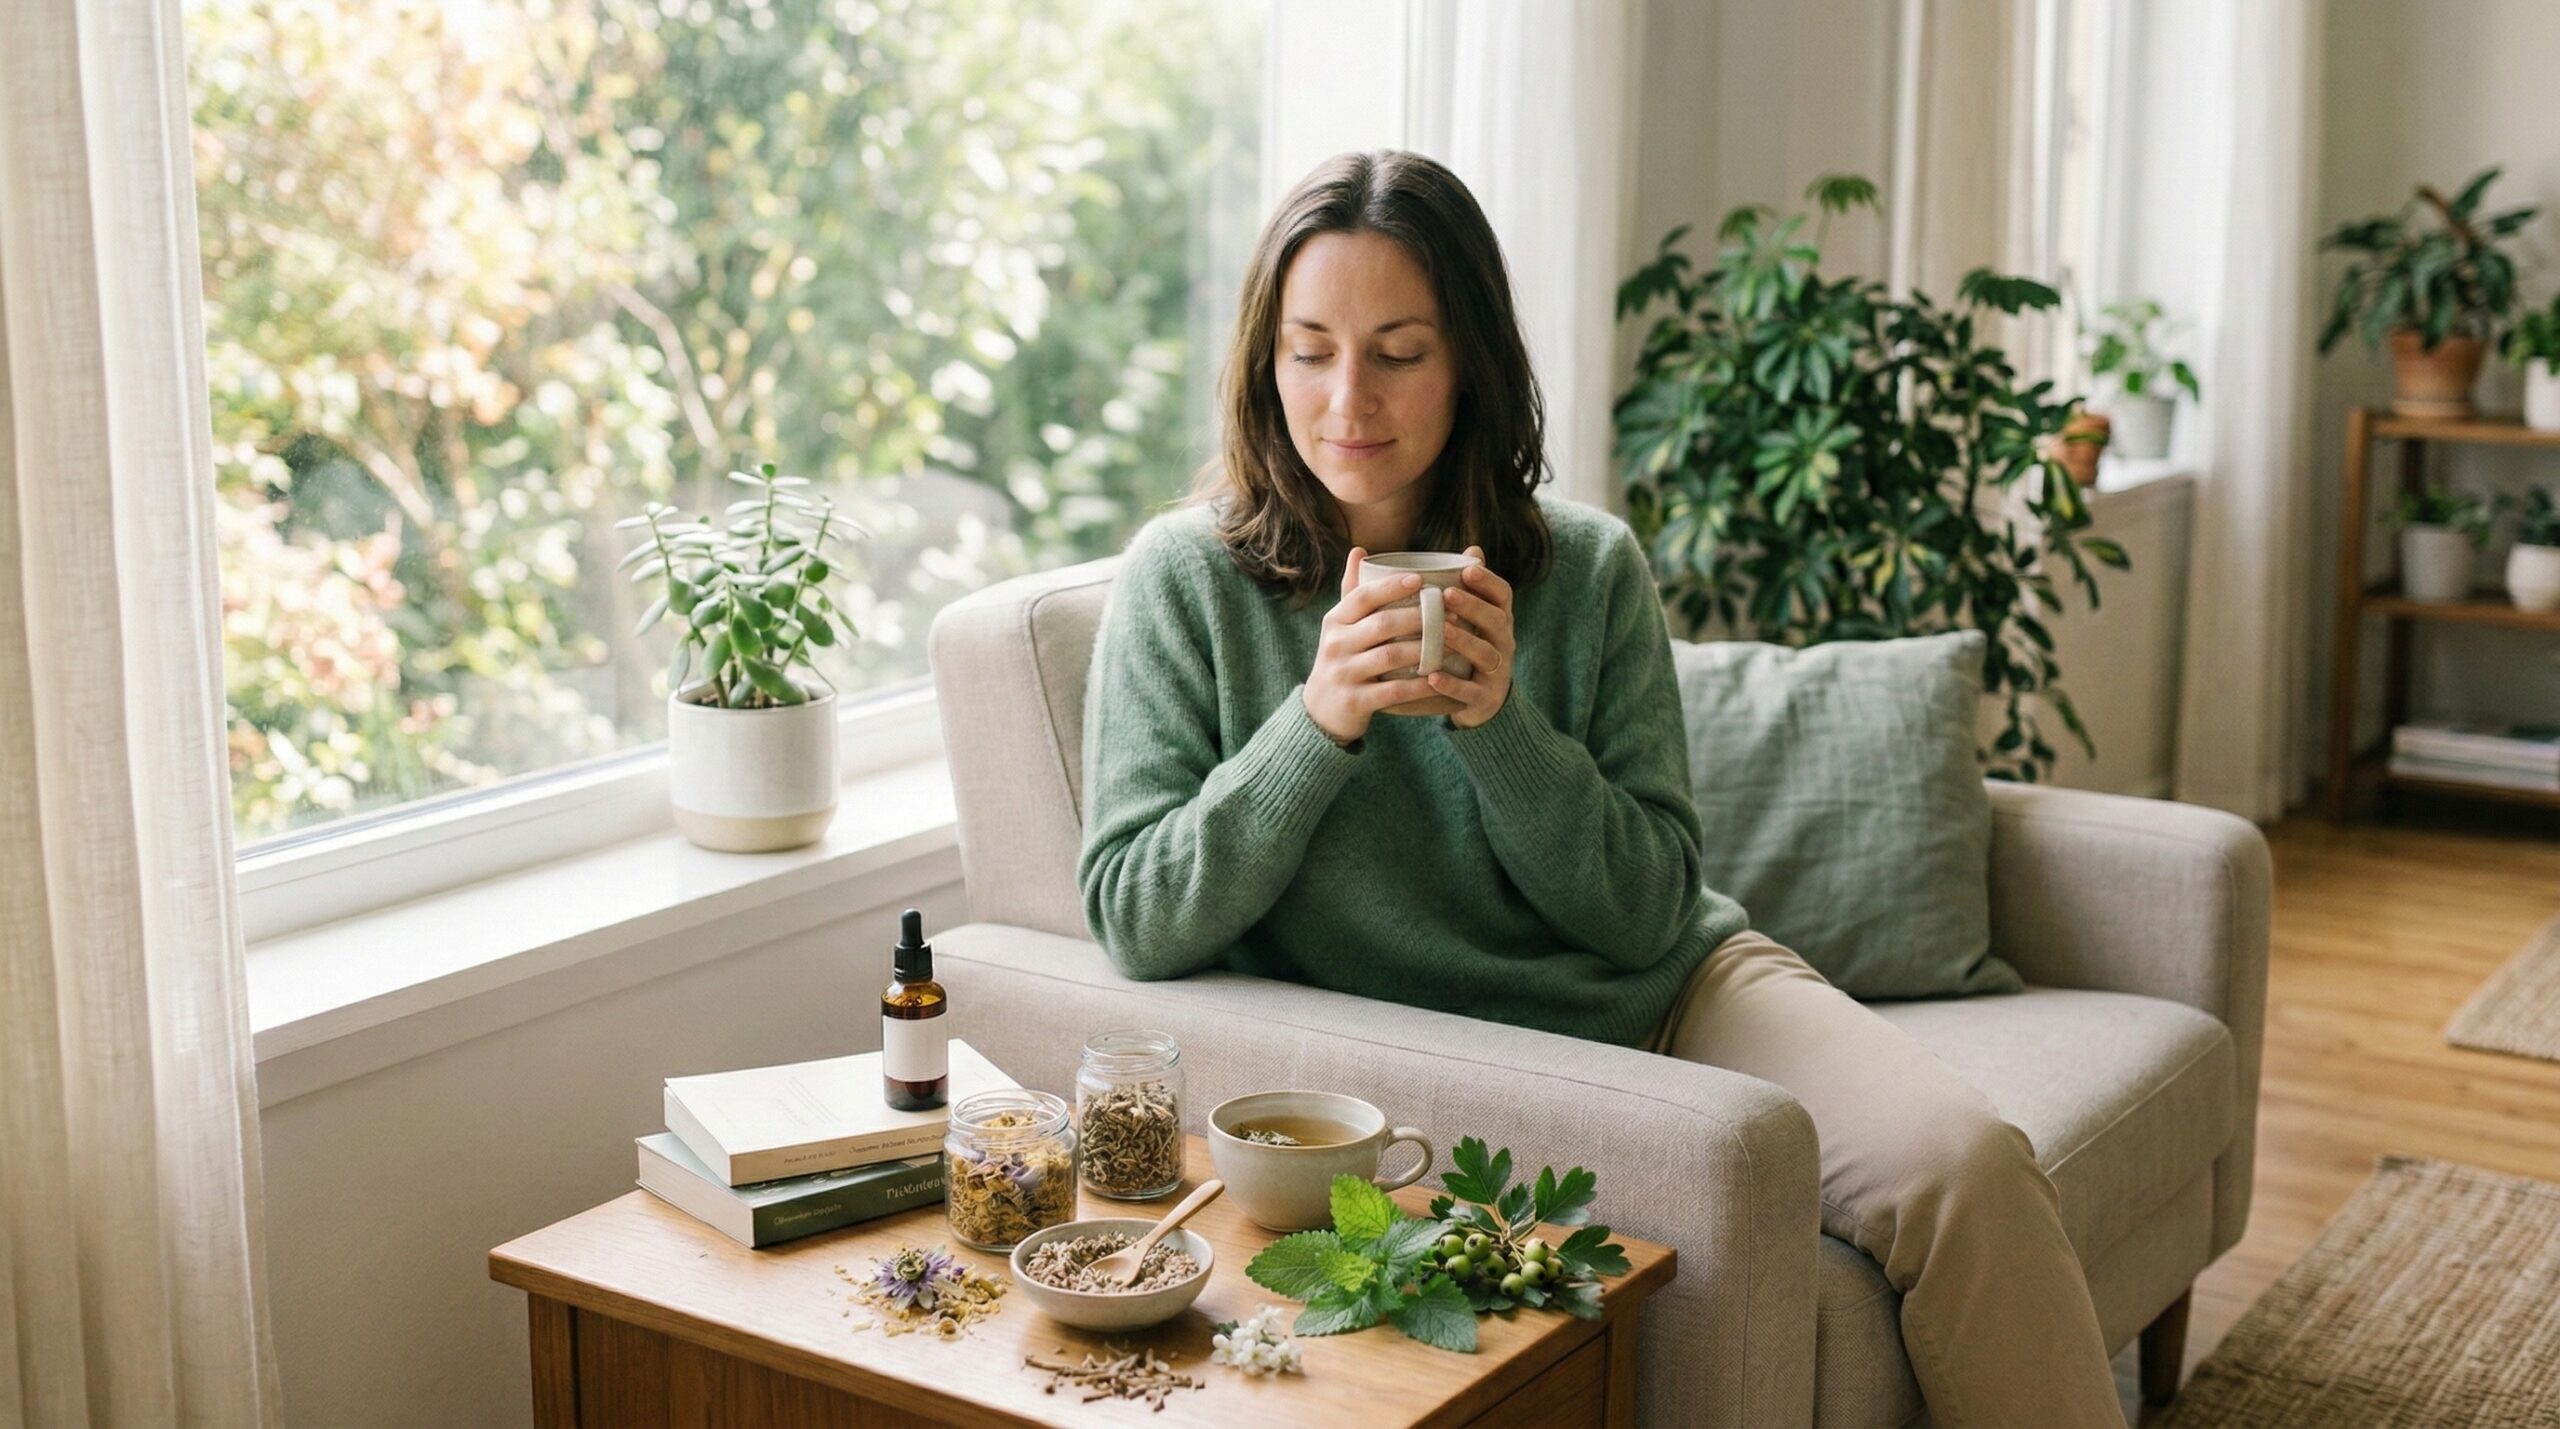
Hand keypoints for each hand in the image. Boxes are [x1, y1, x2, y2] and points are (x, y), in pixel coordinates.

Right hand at [1303, 547, 1438, 744]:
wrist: (1321, 711)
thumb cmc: (1341, 659)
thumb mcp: (1339, 627)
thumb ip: (1352, 592)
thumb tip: (1359, 549)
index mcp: (1334, 621)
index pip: (1363, 597)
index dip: (1391, 587)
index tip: (1421, 580)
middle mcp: (1336, 645)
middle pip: (1381, 624)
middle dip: (1419, 617)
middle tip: (1451, 613)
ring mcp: (1344, 674)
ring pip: (1390, 656)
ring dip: (1425, 649)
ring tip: (1453, 643)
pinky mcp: (1356, 702)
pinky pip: (1394, 691)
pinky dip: (1419, 685)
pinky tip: (1439, 678)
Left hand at [1431, 546, 1514, 729]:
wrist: (1478, 703)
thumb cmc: (1466, 650)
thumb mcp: (1469, 620)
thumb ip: (1465, 587)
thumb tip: (1471, 547)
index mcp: (1498, 620)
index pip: (1503, 595)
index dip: (1488, 581)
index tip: (1467, 568)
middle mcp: (1503, 643)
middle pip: (1497, 620)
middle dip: (1474, 606)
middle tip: (1447, 594)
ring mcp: (1497, 672)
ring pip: (1486, 654)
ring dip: (1464, 641)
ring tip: (1441, 631)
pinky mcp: (1484, 699)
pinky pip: (1471, 692)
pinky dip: (1452, 685)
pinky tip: (1432, 677)